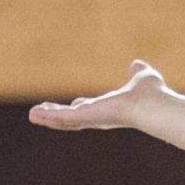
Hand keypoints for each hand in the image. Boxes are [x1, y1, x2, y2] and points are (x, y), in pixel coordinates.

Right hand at [28, 59, 172, 132]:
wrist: (152, 104)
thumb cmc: (151, 94)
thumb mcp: (141, 76)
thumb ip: (137, 71)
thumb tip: (136, 64)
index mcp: (110, 108)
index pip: (91, 109)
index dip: (82, 107)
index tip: (74, 104)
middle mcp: (99, 116)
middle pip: (73, 118)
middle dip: (58, 116)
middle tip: (42, 113)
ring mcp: (91, 118)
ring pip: (65, 120)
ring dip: (48, 117)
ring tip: (32, 115)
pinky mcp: (85, 116)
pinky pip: (62, 117)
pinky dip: (48, 116)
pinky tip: (34, 114)